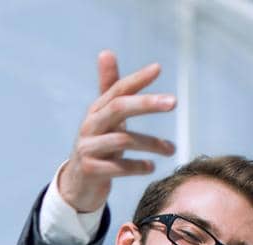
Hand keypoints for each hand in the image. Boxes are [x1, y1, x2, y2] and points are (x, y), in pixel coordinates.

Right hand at [55, 49, 177, 213]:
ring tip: (172, 149)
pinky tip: (152, 167)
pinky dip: (137, 167)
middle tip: (174, 102)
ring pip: (123, 140)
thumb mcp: (103, 117)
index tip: (158, 68)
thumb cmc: (98, 145)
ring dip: (151, 143)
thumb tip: (106, 52)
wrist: (78, 184)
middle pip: (118, 108)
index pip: (117, 89)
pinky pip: (118, 167)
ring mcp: (87, 149)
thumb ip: (109, 88)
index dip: (137, 79)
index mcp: (96, 111)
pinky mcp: (90, 171)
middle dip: (147, 103)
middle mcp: (89, 126)